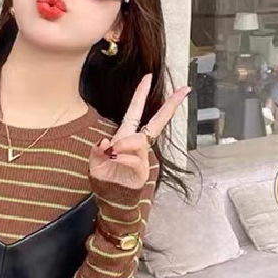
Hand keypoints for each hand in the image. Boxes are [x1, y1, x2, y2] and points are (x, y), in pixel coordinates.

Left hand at [89, 74, 190, 190]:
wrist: (110, 200)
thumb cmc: (104, 178)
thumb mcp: (94, 162)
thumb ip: (97, 151)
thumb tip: (105, 142)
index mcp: (124, 137)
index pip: (134, 112)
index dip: (140, 95)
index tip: (148, 77)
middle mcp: (136, 145)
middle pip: (155, 122)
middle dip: (169, 106)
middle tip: (182, 90)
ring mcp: (142, 158)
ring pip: (139, 140)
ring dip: (125, 144)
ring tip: (112, 153)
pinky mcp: (142, 171)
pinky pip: (135, 159)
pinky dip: (123, 159)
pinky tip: (115, 160)